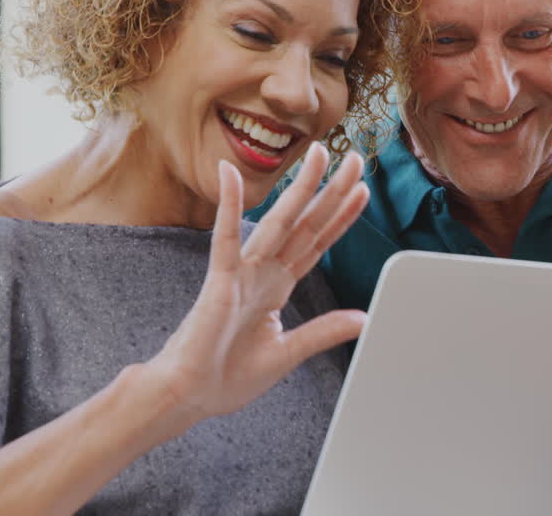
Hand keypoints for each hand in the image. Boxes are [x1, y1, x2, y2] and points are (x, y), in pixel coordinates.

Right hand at [148, 143, 369, 422]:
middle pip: (305, 224)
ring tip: (321, 155)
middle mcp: (262, 272)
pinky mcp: (219, 281)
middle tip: (355, 159)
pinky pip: (225, 239)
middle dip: (331, 192)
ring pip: (278, 223)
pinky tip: (230, 174)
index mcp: (277, 286)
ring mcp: (241, 273)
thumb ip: (323, 331)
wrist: (188, 397)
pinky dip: (228, 206)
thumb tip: (363, 319)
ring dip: (300, 188)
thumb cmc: (226, 375)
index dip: (340, 217)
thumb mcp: (288, 352)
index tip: (362, 190)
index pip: (316, 243)